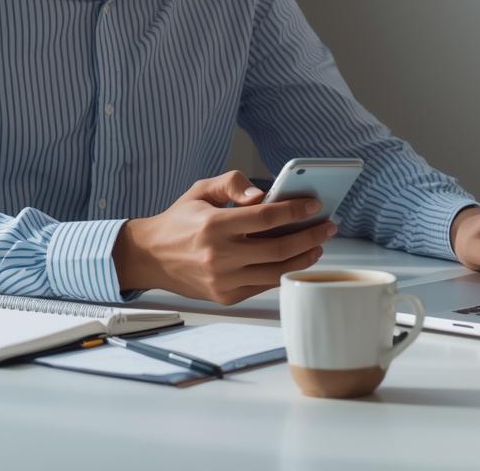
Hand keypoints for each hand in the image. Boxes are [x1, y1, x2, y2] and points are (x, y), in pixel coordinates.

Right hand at [113, 170, 338, 304]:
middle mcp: (219, 256)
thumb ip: (232, 183)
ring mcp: (223, 280)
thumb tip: (263, 195)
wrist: (151, 257)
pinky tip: (295, 260)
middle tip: (328, 227)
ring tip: (318, 245)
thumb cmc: (180, 221)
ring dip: (304, 259)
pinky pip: (263, 285)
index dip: (295, 211)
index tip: (315, 206)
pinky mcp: (226, 296)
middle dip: (310, 237)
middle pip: (279, 248)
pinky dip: (283, 272)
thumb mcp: (201, 190)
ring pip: (276, 272)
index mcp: (214, 225)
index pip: (266, 218)